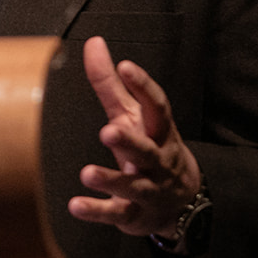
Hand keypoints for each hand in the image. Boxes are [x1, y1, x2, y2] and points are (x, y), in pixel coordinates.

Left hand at [67, 35, 201, 237]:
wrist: (182, 202)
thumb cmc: (150, 147)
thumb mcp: (133, 115)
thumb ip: (110, 83)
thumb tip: (93, 43)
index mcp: (158, 132)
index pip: (156, 107)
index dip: (144, 87)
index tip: (126, 67)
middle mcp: (157, 161)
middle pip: (147, 150)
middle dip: (129, 141)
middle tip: (108, 131)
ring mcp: (148, 190)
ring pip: (134, 186)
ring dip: (111, 180)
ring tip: (87, 173)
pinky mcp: (134, 214)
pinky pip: (117, 214)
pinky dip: (97, 211)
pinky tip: (75, 206)